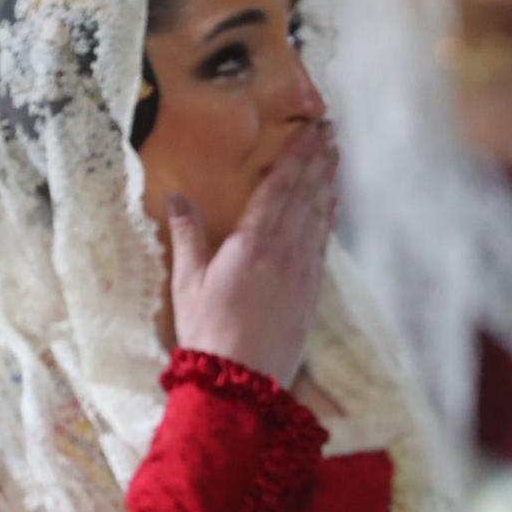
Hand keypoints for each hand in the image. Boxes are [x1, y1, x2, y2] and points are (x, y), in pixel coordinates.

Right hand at [168, 122, 337, 386]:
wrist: (241, 381)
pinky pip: (322, 243)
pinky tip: (331, 204)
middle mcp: (283, 250)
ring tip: (334, 156)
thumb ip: (187, 235)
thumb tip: (176, 196)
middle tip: (329, 131)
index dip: (294, 156)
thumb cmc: (208, 332)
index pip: (278, 187)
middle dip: (316, 160)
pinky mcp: (311, 292)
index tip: (308, 130)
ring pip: (318, 215)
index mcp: (251, 242)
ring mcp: (302, 270)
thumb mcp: (188, 282)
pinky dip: (328, 217)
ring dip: (327, 182)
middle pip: (304, 194)